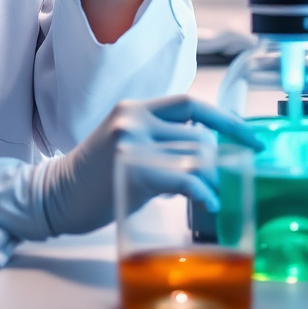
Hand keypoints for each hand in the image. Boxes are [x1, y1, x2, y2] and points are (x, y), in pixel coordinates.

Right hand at [41, 94, 260, 236]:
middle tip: (224, 184)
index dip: (226, 120)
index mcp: (136, 108)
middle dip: (219, 162)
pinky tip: (209, 204)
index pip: (191, 104)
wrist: (56, 195)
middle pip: (199, 135)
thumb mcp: (126, 145)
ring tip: (214, 197)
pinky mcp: (133, 167)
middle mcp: (135, 117)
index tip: (251, 139)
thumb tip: (203, 160)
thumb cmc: (94, 177)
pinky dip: (203, 192)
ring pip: (196, 155)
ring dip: (214, 180)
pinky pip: (184, 177)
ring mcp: (133, 141)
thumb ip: (158, 142)